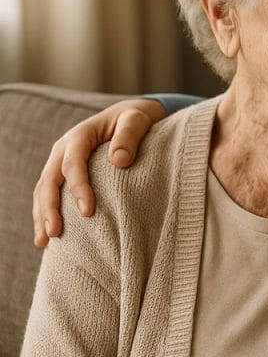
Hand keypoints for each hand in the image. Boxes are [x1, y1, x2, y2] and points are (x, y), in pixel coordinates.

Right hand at [32, 99, 167, 246]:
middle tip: (54, 234)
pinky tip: (47, 234)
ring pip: (43, 190)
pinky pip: (48, 193)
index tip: (88, 212)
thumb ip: (129, 136)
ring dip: (41, 215)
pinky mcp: (62, 172)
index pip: (73, 164)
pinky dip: (44, 212)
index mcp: (79, 136)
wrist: (128, 115)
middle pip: (49, 180)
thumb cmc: (135, 119)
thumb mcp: (137, 120)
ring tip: (43, 241)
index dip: (78, 188)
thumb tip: (119, 160)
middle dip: (49, 208)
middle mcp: (63, 149)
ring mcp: (60, 161)